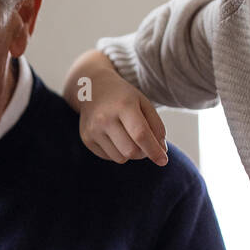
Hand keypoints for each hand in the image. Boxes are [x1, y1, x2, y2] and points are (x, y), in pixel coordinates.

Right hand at [64, 48, 167, 165]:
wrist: (92, 88)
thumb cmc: (123, 97)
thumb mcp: (144, 103)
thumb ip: (156, 126)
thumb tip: (161, 151)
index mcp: (123, 105)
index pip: (140, 134)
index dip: (154, 150)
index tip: (163, 160)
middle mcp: (105, 118)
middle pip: (131, 151)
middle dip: (143, 153)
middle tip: (146, 145)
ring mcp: (93, 130)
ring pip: (120, 158)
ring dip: (130, 154)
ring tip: (129, 138)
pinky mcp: (86, 139)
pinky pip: (109, 157)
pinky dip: (117, 152)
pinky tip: (115, 137)